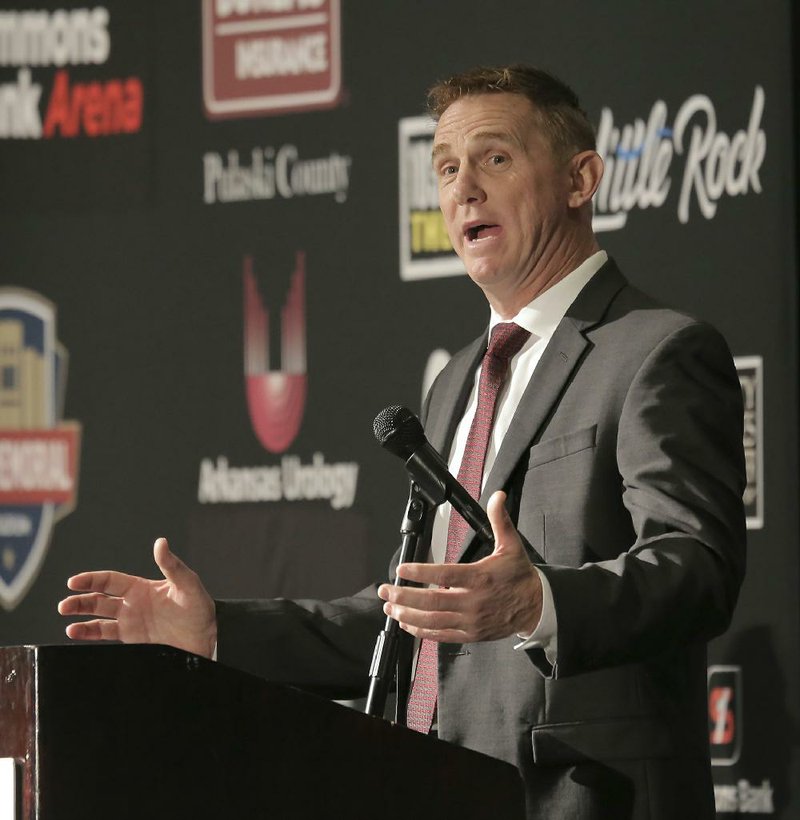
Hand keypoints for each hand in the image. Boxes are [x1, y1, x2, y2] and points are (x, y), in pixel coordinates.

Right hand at [58, 538, 216, 658]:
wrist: (207, 638)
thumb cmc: (200, 609)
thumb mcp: (188, 584)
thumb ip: (172, 566)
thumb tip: (160, 542)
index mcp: (142, 587)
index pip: (110, 580)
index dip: (91, 580)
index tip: (74, 582)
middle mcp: (133, 603)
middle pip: (99, 598)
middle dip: (80, 599)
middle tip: (64, 604)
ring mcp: (131, 622)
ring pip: (98, 617)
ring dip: (80, 616)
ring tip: (66, 619)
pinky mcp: (132, 639)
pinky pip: (105, 635)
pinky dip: (89, 634)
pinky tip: (76, 632)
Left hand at [377, 491, 541, 642]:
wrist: (536, 606)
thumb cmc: (520, 575)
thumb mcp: (511, 544)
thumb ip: (499, 520)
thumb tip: (497, 497)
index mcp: (479, 577)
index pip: (444, 575)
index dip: (420, 573)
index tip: (401, 569)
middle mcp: (472, 601)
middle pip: (431, 601)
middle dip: (403, 597)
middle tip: (385, 591)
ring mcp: (470, 620)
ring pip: (433, 620)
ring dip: (407, 615)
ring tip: (390, 608)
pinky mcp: (471, 634)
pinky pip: (442, 635)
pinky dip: (422, 631)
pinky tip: (407, 625)